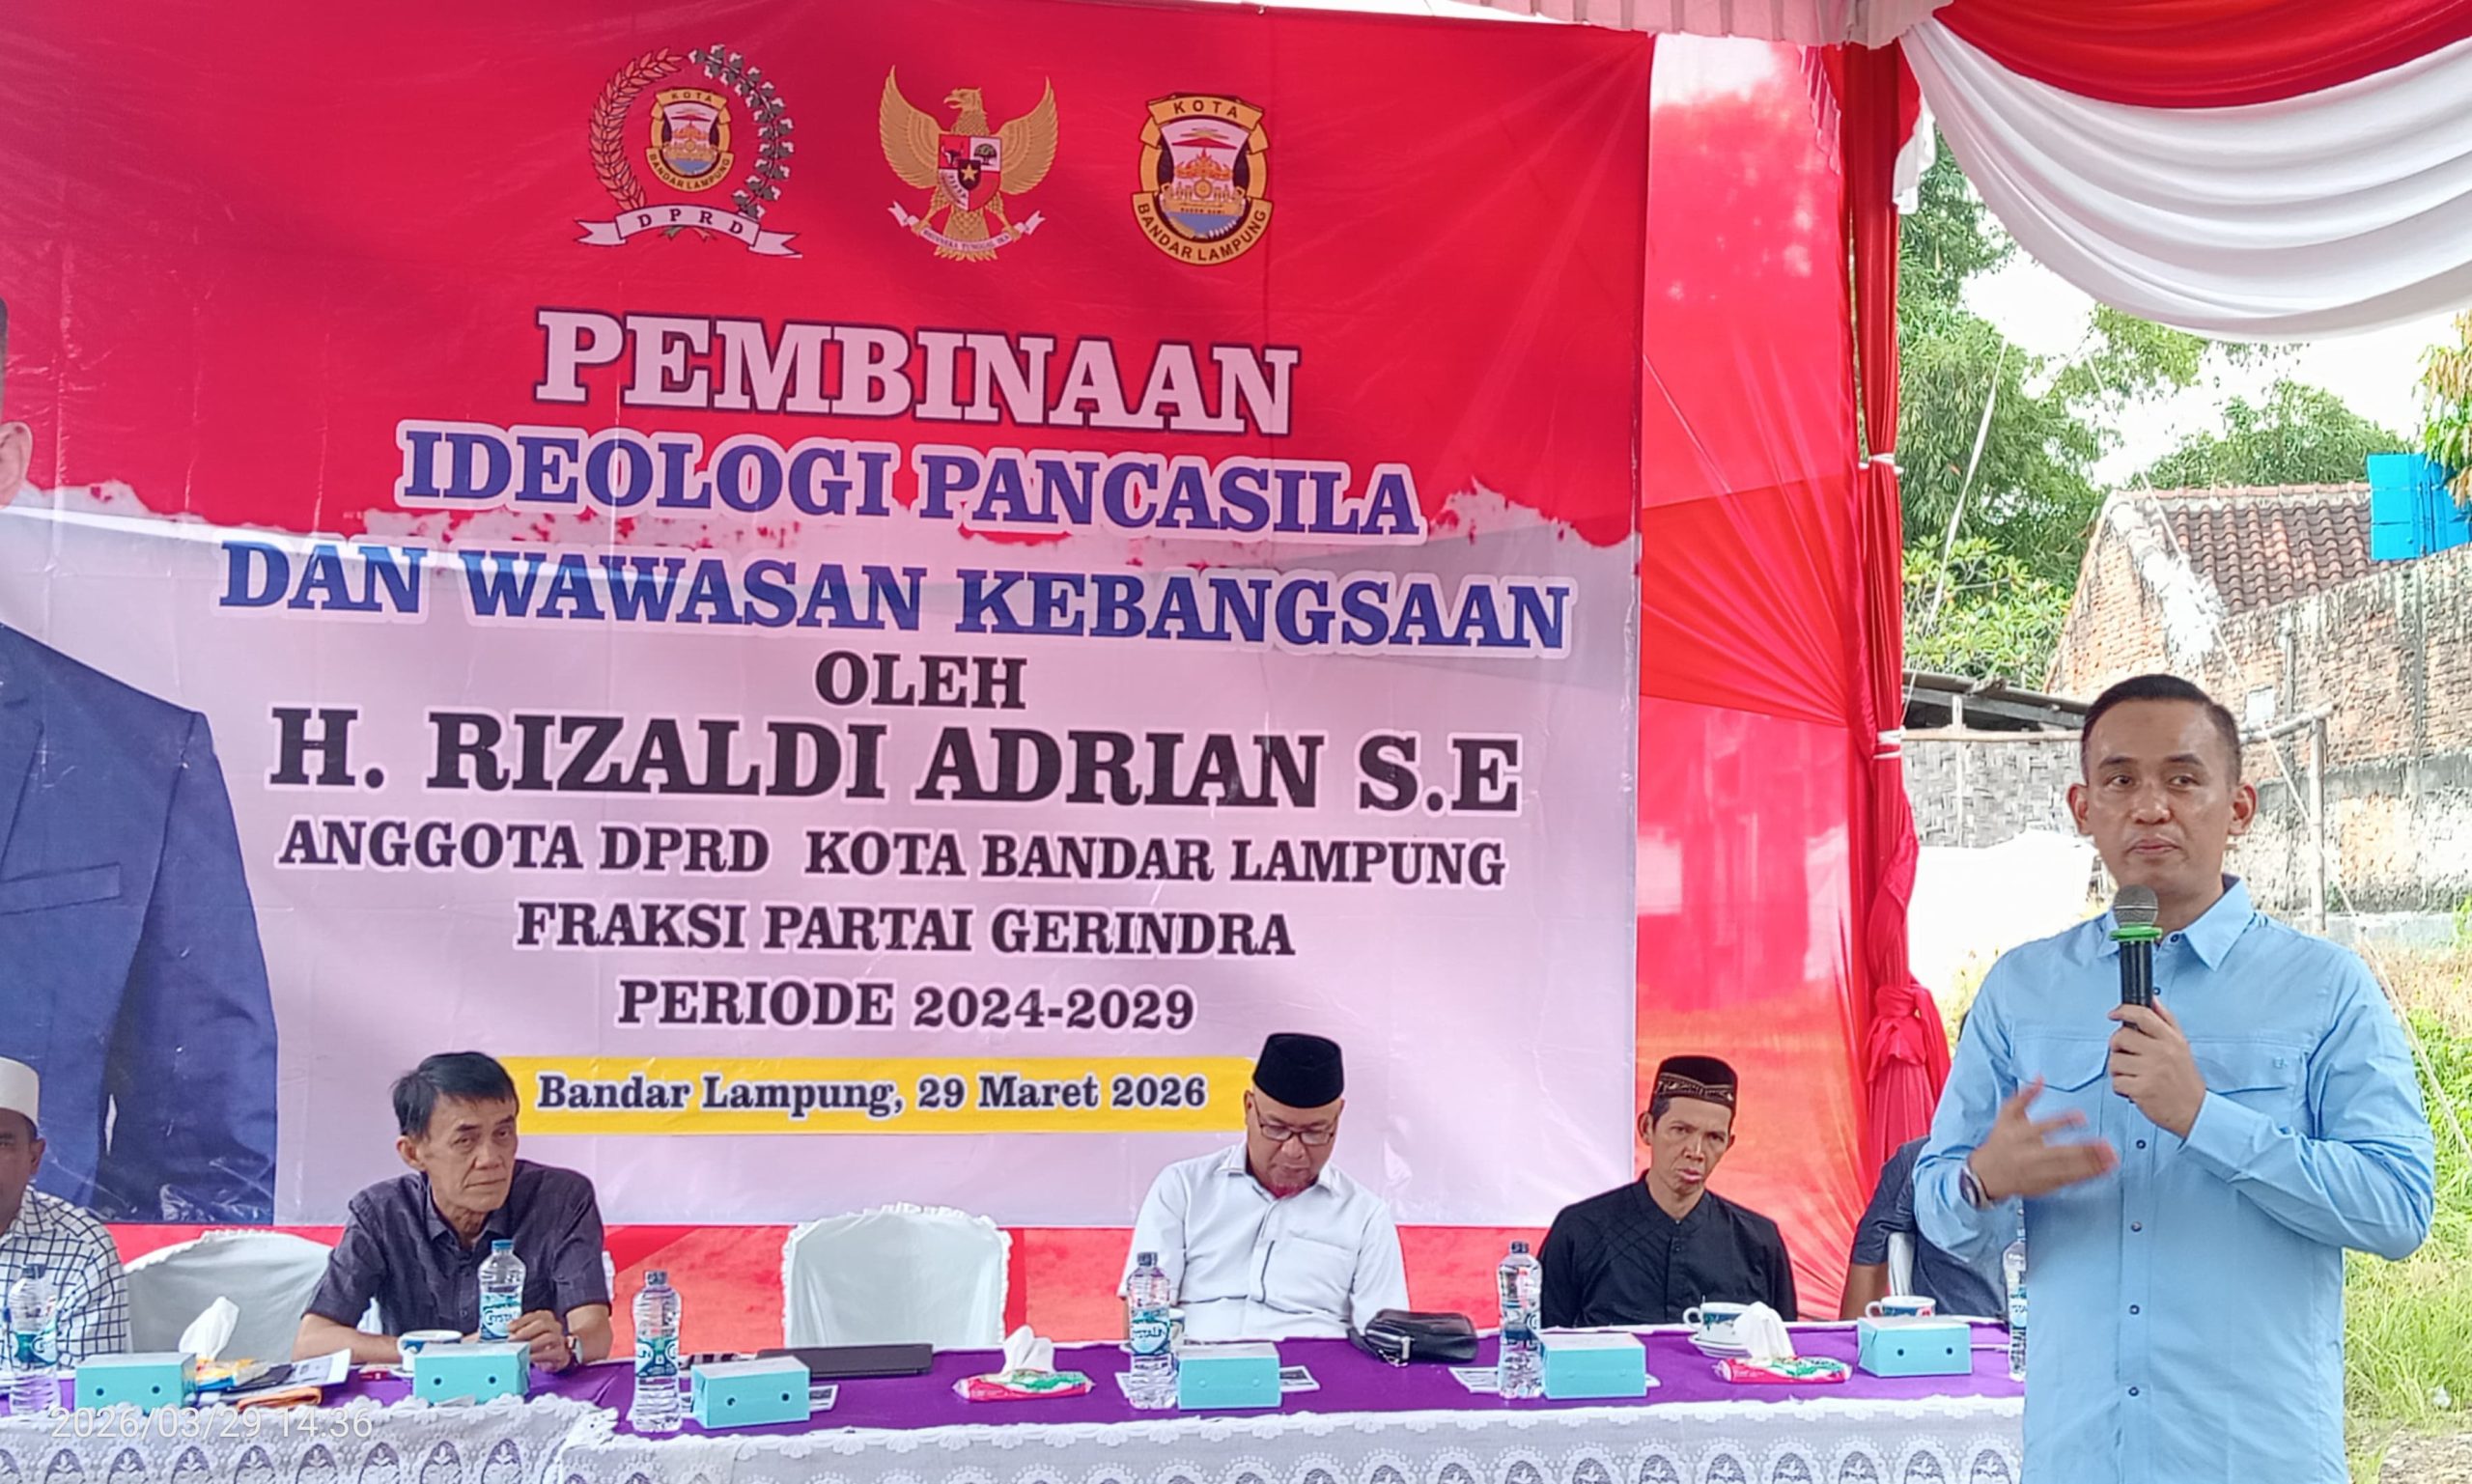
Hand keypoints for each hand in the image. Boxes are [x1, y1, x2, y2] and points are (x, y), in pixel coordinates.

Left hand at [507, 1310, 573, 1370]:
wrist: (551, 1359)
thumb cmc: (536, 1344)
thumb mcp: (526, 1334)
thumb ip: (518, 1331)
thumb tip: (508, 1332)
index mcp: (545, 1317)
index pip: (535, 1315)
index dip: (521, 1321)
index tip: (509, 1328)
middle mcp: (554, 1326)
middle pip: (543, 1324)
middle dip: (526, 1332)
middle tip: (513, 1340)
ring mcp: (559, 1339)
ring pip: (549, 1337)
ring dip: (532, 1343)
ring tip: (520, 1350)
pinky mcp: (561, 1354)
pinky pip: (552, 1353)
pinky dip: (539, 1355)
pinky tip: (529, 1358)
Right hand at [1968, 1078, 2117, 1200]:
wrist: (1986, 1175)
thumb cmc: (2000, 1141)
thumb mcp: (2006, 1115)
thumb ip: (2024, 1097)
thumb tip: (2040, 1078)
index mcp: (2019, 1135)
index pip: (2043, 1127)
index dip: (2062, 1121)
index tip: (2082, 1117)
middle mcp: (2029, 1155)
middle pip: (2060, 1153)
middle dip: (2085, 1150)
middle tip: (2106, 1145)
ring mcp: (2038, 1172)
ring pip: (2068, 1169)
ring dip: (2092, 1165)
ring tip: (2112, 1158)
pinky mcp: (2045, 1185)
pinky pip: (2070, 1181)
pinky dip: (2088, 1176)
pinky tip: (2103, 1171)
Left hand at [2109, 999, 2206, 1138]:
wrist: (2195, 1111)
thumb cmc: (2184, 1079)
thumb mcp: (2181, 1045)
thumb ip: (2166, 1020)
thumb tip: (2152, 999)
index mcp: (2171, 1040)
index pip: (2143, 1015)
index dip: (2123, 1010)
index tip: (2113, 1014)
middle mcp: (2162, 1053)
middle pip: (2121, 1037)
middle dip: (2117, 1046)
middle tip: (2127, 1055)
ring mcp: (2151, 1071)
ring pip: (2114, 1061)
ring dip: (2118, 1070)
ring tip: (2133, 1075)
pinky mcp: (2142, 1090)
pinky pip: (2116, 1082)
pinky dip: (2121, 1087)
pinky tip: (2134, 1089)